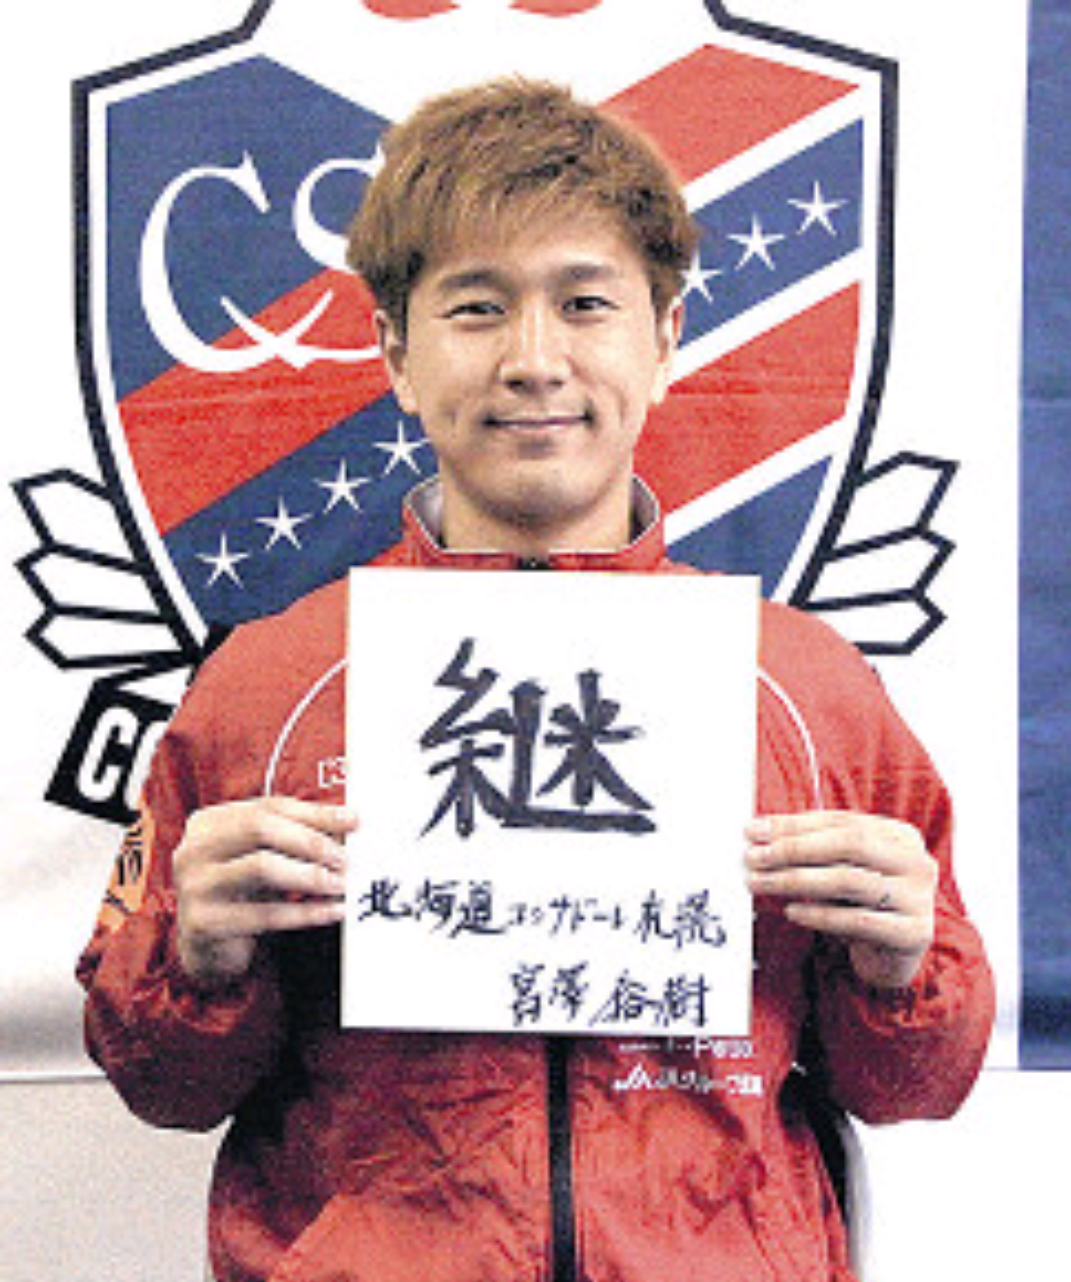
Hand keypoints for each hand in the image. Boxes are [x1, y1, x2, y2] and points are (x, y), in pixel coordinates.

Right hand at [173, 797, 356, 988]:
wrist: (207, 946)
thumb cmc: (240, 892)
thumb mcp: (263, 856)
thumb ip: (295, 834)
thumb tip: (347, 823)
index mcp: (210, 823)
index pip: (269, 807)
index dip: (315, 813)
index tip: (352, 821)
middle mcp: (195, 848)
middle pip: (260, 828)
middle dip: (310, 841)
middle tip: (344, 857)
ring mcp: (195, 885)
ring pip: (261, 867)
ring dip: (310, 875)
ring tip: (340, 884)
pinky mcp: (204, 922)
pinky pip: (264, 914)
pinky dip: (304, 913)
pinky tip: (331, 912)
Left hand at [745, 811, 937, 990]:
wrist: (893, 957)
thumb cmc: (860, 905)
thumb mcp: (841, 870)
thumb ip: (812, 847)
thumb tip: (760, 832)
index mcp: (899, 836)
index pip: (841, 821)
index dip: (794, 824)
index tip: (754, 831)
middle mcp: (916, 862)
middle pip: (850, 844)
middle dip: (795, 849)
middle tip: (754, 857)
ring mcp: (919, 899)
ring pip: (850, 880)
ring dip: (797, 880)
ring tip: (761, 883)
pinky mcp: (914, 934)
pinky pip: (858, 920)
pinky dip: (819, 915)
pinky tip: (791, 911)